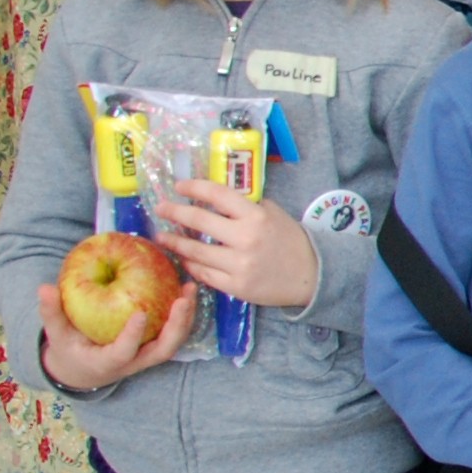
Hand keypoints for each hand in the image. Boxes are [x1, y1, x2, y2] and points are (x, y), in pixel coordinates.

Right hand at [34, 273, 192, 390]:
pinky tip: (185, 288)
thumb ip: (51, 312)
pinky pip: (174, 332)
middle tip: (182, 299)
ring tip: (189, 289)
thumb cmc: (69, 349)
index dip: (132, 336)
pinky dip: (183, 314)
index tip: (140, 313)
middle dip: (176, 327)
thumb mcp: (56, 334)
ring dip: (186, 318)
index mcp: (106, 362)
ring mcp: (146, 356)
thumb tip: (44, 288)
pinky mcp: (154, 347)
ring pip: (173, 342)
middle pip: (162, 351)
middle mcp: (132, 363)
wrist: (83, 369)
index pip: (123, 352)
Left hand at [155, 179, 319, 310]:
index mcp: (255, 216)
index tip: (178, 186)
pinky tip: (184, 258)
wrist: (311, 276)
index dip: (193, 187)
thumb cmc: (290, 241)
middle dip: (174, 212)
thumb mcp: (274, 214)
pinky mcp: (236, 286)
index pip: (217, 195)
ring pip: (195, 251)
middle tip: (160, 208)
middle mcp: (245, 239)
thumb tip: (214, 197)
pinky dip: (191, 265)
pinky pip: (204, 274)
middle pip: (198, 220)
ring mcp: (239, 265)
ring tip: (162, 237)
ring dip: (175, 242)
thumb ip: (247, 205)